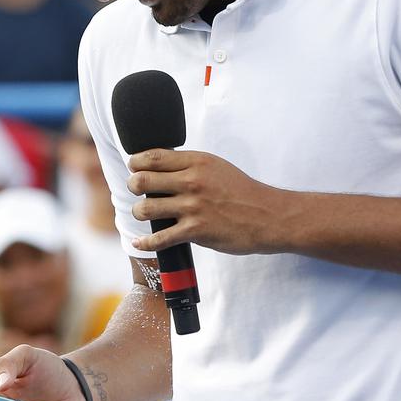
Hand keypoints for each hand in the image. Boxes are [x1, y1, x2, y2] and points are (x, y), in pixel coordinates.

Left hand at [127, 149, 287, 255]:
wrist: (267, 216)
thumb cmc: (242, 192)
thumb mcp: (216, 167)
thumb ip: (190, 166)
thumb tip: (161, 168)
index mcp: (196, 162)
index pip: (153, 157)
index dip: (135, 163)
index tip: (134, 168)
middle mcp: (191, 181)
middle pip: (142, 180)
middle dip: (133, 186)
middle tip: (137, 191)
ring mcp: (193, 207)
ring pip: (145, 208)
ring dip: (139, 213)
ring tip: (144, 214)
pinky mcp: (196, 231)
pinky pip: (159, 238)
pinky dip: (145, 243)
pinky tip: (140, 243)